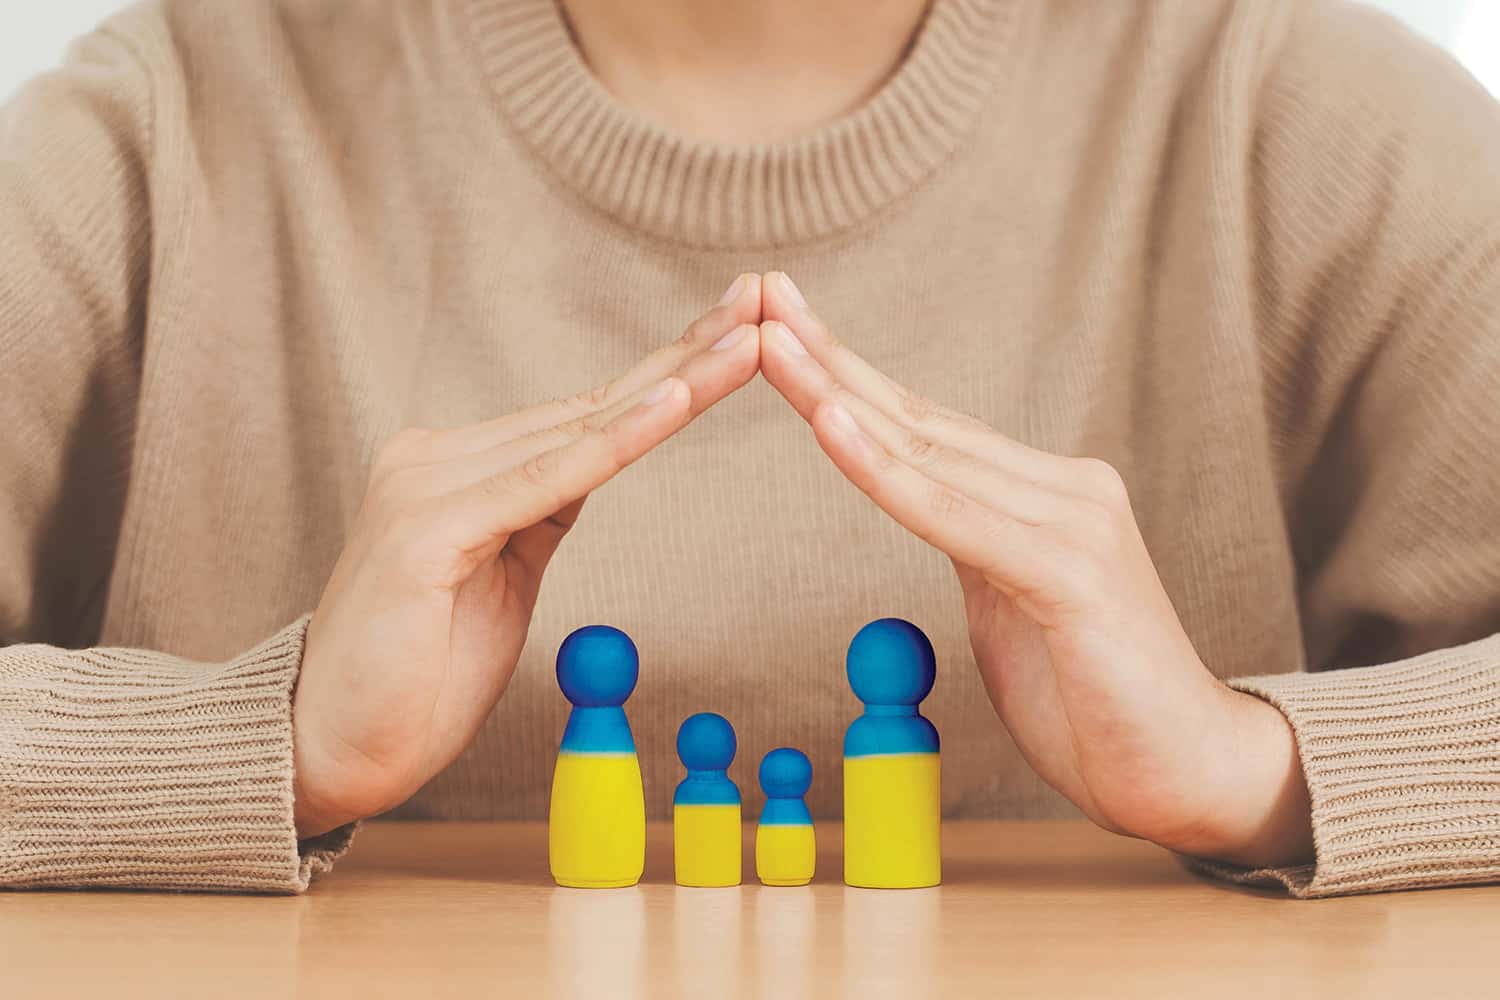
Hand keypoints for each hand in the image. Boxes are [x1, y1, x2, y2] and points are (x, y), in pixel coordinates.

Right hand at [292, 276, 763, 836]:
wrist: (330, 748)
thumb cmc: (416, 676)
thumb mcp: (501, 579)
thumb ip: (535, 514)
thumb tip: (585, 469)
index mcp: (460, 465)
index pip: (585, 414)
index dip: (669, 372)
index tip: (739, 331)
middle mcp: (439, 456)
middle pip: (591, 405)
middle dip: (688, 353)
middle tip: (764, 295)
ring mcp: (427, 485)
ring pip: (578, 430)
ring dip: (675, 384)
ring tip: (749, 341)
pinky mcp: (428, 532)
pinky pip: (545, 483)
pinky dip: (614, 442)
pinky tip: (673, 402)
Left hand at [758, 272, 1311, 866]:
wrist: (1189, 773)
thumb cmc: (1094, 697)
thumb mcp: (1013, 605)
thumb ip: (975, 546)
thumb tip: (922, 504)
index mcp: (1045, 494)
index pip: (927, 427)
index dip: (850, 376)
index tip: (783, 327)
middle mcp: (1064, 489)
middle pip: (919, 420)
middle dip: (829, 358)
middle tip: (761, 295)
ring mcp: (1073, 524)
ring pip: (928, 454)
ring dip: (837, 394)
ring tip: (771, 342)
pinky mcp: (1072, 575)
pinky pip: (955, 517)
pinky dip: (884, 473)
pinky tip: (830, 423)